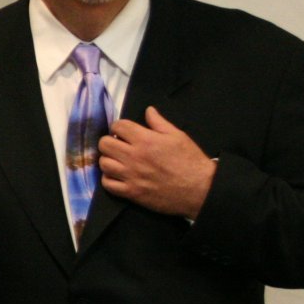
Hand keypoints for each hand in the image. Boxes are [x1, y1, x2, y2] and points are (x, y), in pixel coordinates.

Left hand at [97, 106, 215, 218]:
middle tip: (118, 145)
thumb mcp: (178, 136)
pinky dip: (108, 179)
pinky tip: (117, 176)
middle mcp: (134, 157)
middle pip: (105, 144)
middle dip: (109, 141)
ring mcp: (131, 176)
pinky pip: (107, 184)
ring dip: (108, 159)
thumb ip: (159, 122)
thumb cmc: (190, 161)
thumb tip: (148, 110)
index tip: (123, 131)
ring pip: (103, 164)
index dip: (119, 126)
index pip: (118, 126)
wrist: (200, 189)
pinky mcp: (131, 193)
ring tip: (117, 160)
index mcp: (145, 140)